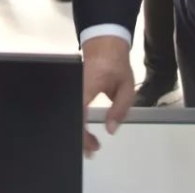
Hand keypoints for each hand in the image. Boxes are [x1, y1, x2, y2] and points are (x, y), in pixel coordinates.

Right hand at [81, 36, 134, 155]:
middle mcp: (74, 87)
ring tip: (89, 143)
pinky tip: (84, 131)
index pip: (80, 114)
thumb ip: (120, 109)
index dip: (84, 134)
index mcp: (87, 85)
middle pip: (70, 118)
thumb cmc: (115, 64)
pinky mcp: (70, 88)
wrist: (104, 44)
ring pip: (68, 114)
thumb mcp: (126, 87)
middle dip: (78, 138)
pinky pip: (70, 108)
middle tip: (91, 149)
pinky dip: (76, 122)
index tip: (94, 145)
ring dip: (77, 131)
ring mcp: (70, 87)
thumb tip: (110, 129)